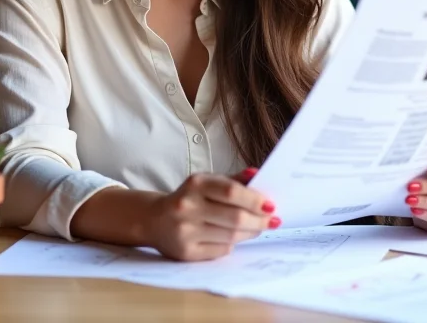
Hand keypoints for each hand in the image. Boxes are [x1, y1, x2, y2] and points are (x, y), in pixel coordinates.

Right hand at [144, 168, 278, 260]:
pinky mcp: (186, 253)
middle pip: (234, 217)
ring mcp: (185, 231)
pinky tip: (235, 238)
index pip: (232, 192)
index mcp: (195, 184)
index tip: (271, 205)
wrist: (153, 220)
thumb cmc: (188, 198)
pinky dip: (233, 245)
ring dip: (250, 233)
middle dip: (259, 220)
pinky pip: (220, 251)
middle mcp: (188, 206)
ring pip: (230, 236)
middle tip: (273, 221)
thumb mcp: (206, 182)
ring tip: (258, 228)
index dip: (255, 200)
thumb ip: (232, 180)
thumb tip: (258, 174)